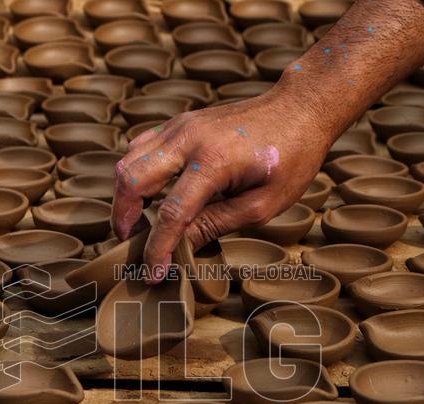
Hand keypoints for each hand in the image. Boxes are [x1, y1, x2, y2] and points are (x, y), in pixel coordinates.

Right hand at [110, 89, 329, 281]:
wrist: (299, 109)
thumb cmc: (290, 158)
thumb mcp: (263, 204)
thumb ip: (217, 224)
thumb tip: (183, 246)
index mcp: (214, 161)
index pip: (172, 213)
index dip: (158, 248)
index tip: (154, 273)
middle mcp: (189, 139)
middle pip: (132, 179)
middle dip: (124, 218)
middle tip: (133, 243)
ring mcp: (180, 126)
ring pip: (129, 160)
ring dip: (126, 194)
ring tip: (140, 221)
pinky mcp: (179, 123)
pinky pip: (141, 147)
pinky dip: (136, 172)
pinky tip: (151, 192)